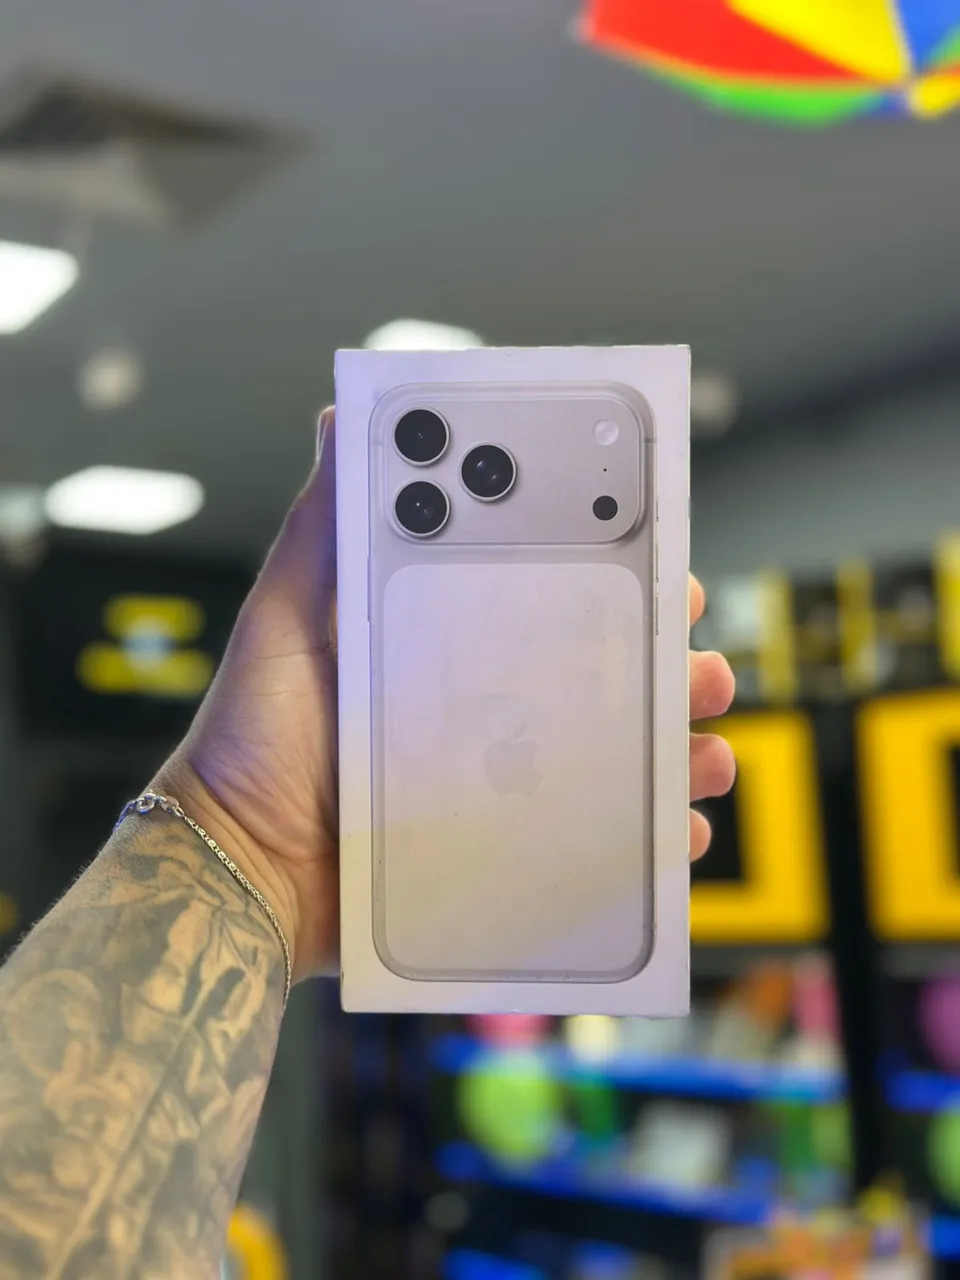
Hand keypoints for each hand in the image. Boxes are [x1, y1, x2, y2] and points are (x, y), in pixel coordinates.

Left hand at [158, 411, 734, 982]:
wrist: (241, 867)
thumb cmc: (255, 742)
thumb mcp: (284, 618)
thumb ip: (321, 529)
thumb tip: (339, 417)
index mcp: (449, 649)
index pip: (550, 600)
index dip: (614, 583)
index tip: (663, 567)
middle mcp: (484, 712)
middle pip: (601, 679)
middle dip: (668, 668)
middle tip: (700, 667)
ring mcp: (498, 787)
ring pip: (616, 759)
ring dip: (677, 749)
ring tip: (704, 751)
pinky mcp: (501, 854)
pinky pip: (596, 846)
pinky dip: (649, 841)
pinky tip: (678, 832)